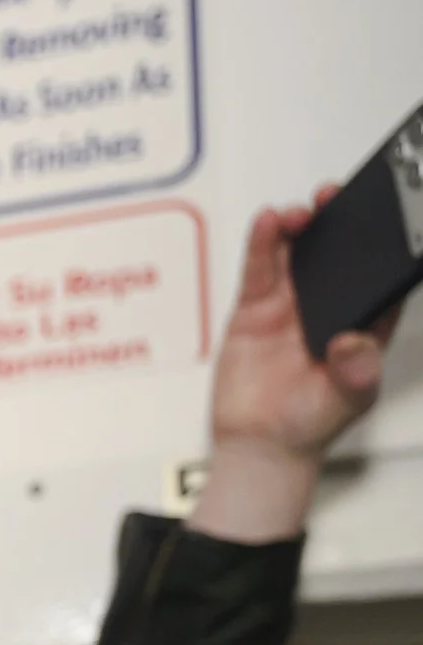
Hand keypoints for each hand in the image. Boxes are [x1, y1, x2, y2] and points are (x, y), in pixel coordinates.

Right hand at [192, 188, 403, 541]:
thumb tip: (353, 342)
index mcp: (365, 321)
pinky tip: (268, 222)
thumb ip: (356, 372)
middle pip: (340, 251)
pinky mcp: (254, 309)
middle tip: (337, 199)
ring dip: (301, 225)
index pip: (382, 273)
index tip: (390, 214)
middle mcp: (329, 306)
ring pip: (299, 251)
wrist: (258, 445)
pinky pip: (260, 269)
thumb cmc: (309, 424)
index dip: (388, 241)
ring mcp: (290, 304)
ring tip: (300, 212)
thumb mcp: (348, 400)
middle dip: (341, 219)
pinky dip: (263, 244)